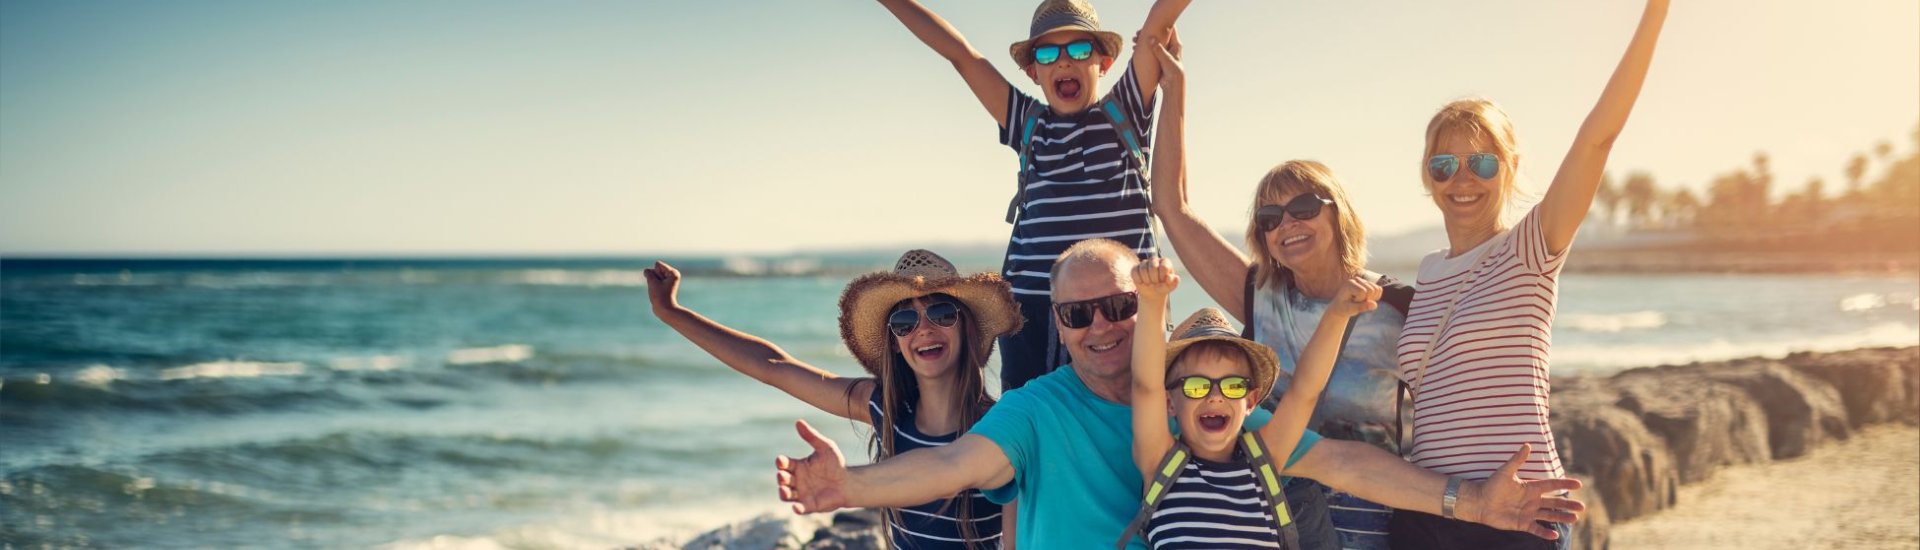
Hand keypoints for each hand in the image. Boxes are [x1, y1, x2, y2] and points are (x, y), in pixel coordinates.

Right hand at [643, 261, 680, 310]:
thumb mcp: (652, 282)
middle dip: (654, 278)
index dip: (655, 273)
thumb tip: (647, 271)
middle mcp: (672, 275)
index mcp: (673, 272)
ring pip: (653, 275)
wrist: (664, 310)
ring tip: (658, 291)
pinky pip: (653, 281)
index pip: (657, 265)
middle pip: (655, 269)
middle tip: (659, 288)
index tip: (661, 283)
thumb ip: (648, 273)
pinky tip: (657, 292)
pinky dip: (652, 286)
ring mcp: (668, 281)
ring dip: (652, 282)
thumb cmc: (660, 296)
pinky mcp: (663, 286)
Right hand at [775, 420, 850, 514]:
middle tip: (783, 475)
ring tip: (783, 490)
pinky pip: (799, 509)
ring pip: (786, 495)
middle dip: (781, 477)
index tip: (781, 460)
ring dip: (783, 493)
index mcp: (798, 466)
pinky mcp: (809, 505)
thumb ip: (811, 436)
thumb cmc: (836, 464)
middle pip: (783, 480)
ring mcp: (801, 493)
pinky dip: (796, 509)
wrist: (849, 482)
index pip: (785, 464)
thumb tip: (798, 421)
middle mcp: (796, 480)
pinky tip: (796, 507)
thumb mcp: (825, 447)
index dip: (781, 462)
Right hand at [1130, 257, 1179, 299]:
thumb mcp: (1170, 287)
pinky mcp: (1135, 268)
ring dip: (1146, 280)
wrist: (1153, 293)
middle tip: (1155, 283)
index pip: (1163, 267)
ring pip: (1143, 269)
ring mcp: (1144, 263)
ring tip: (1150, 283)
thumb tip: (1174, 277)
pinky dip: (1139, 280)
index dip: (1162, 276)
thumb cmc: (1164, 287)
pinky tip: (1142, 282)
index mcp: (1165, 262)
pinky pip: (1134, 272)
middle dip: (1154, 279)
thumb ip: (1174, 282)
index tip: (1163, 281)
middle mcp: (1155, 259)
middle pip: (1152, 267)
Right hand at [1137, 28, 1182, 88]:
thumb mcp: (1166, 60)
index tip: (1148, 26)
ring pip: (1152, 42)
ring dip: (1143, 41)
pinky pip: (1150, 50)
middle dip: (1147, 33)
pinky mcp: (1158, 58)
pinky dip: (1143, 48)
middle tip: (1137, 35)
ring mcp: (1163, 52)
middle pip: (1158, 35)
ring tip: (1134, 42)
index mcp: (1175, 44)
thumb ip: (1158, 50)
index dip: (1159, 26)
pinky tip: (1135, 49)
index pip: (1169, 29)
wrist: (1173, 85)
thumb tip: (1151, 39)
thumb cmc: (1173, 72)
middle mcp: (1170, 47)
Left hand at [1327, 275, 1380, 318]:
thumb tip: (1374, 305)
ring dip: (1371, 298)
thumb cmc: (1344, 308)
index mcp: (1349, 283)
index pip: (1363, 292)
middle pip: (1371, 290)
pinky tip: (1366, 299)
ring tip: (1360, 300)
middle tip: (1356, 302)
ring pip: (1377, 289)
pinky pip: (1379, 289)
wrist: (1342, 306)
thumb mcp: (1350, 310)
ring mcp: (1364, 280)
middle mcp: (1357, 279)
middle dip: (1366, 299)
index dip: (1360, 300)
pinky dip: (1375, 297)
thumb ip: (1361, 307)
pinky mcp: (1369, 283)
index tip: (1352, 302)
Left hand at [1464, 444, 1586, 538]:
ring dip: (1562, 517)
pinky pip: (1536, 529)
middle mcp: (1532, 501)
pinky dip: (1545, 532)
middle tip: (1582, 506)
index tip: (1578, 484)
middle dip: (1568, 504)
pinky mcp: (1522, 524)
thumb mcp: (1505, 472)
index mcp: (1530, 488)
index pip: (1551, 485)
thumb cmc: (1491, 486)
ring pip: (1549, 516)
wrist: (1478, 502)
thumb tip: (1527, 444)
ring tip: (1575, 518)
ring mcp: (1528, 513)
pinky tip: (1554, 534)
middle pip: (1554, 503)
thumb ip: (1517, 460)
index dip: (1564, 484)